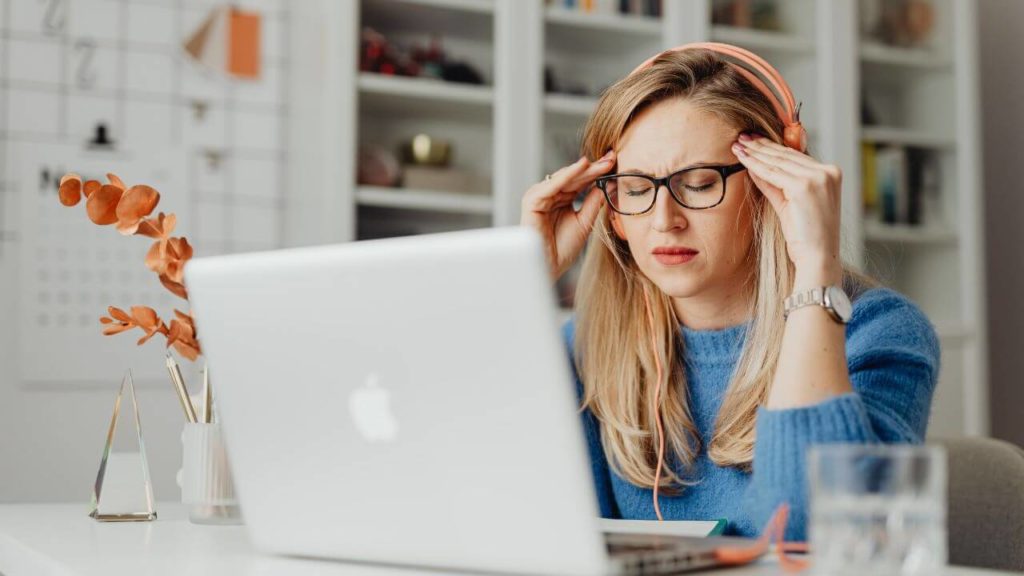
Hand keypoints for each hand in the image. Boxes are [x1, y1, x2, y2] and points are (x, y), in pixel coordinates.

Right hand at [520, 150, 615, 280]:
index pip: (580, 181)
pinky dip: (567, 175)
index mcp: (560, 199)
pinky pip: (551, 185)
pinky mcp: (532, 201)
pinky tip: (581, 166)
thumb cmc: (563, 249)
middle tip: (611, 157)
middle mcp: (549, 195)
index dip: (597, 172)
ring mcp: (539, 197)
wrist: (549, 267)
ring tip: (601, 163)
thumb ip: (592, 203)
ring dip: (583, 170)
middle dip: (593, 168)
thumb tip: (606, 184)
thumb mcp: (584, 222)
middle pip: (573, 177)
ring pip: (564, 178)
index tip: (614, 162)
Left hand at [732, 134, 842, 283]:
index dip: (773, 147)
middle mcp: (827, 172)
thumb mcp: (790, 204)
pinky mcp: (804, 186)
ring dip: (755, 152)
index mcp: (830, 173)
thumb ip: (776, 184)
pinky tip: (743, 159)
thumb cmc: (806, 237)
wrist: (817, 258)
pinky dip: (756, 165)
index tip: (754, 140)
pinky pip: (773, 173)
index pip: (796, 155)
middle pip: (786, 154)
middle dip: (761, 146)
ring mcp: (818, 178)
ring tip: (738, 145)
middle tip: (742, 137)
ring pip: (778, 161)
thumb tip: (756, 168)